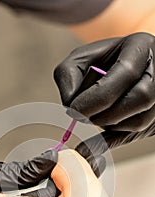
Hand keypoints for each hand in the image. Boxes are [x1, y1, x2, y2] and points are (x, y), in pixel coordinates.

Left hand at [54, 32, 154, 173]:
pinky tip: (95, 138)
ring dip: (110, 125)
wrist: (126, 71)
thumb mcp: (82, 59)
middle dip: (105, 113)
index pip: (126, 72)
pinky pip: (137, 133)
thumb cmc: (101, 64)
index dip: (97, 96)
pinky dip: (113, 136)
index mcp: (140, 47)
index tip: (74, 110)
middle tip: (83, 116)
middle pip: (140, 97)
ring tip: (94, 117)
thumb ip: (68, 75)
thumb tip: (70, 104)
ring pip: (141, 120)